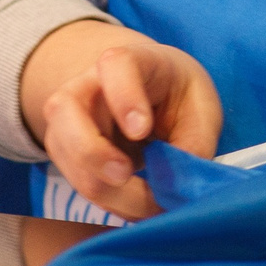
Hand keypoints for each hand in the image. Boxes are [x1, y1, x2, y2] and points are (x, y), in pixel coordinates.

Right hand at [20, 22, 222, 221]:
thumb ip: (194, 144)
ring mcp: (68, 118)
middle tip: (127, 175)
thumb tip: (174, 187)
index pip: (116, 66)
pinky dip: (107, 201)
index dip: (124, 97)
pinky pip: (76, 181)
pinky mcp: (64, 151)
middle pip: (65, 110)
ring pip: (67, 156)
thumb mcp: (201, 110)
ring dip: (107, 190)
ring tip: (150, 203)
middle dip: (93, 152)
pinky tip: (136, 204)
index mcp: (131, 61)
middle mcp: (88, 84)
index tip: (141, 130)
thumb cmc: (177, 96)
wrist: (149, 94)